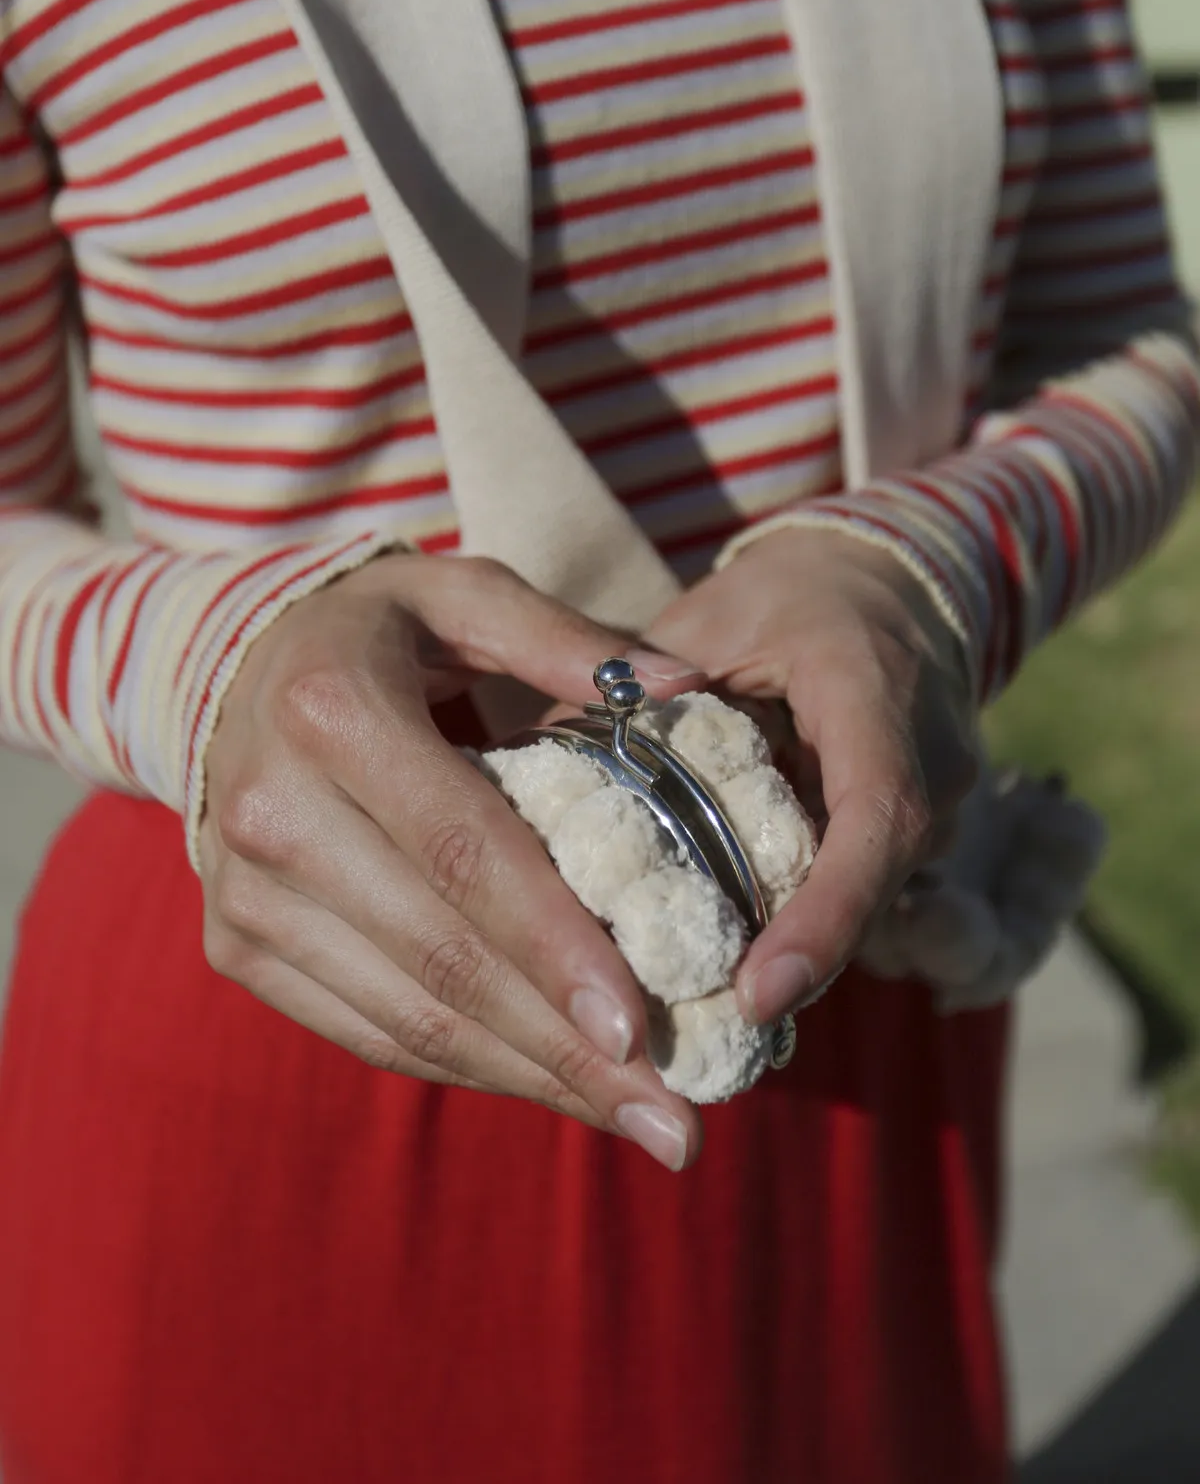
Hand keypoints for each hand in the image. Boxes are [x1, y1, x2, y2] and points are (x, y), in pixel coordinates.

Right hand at [198, 552, 705, 1169]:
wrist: (225, 673)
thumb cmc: (377, 632)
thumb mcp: (463, 594)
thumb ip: (566, 640)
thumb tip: (686, 689)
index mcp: (334, 711)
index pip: (464, 852)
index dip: (554, 945)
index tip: (642, 1025)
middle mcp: (273, 812)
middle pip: (442, 959)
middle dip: (567, 1048)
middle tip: (677, 1115)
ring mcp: (245, 893)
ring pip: (407, 1018)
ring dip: (530, 1079)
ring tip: (638, 1117)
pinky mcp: (238, 947)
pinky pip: (367, 1031)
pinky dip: (467, 1068)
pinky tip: (551, 1085)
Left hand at [644, 529, 977, 1023]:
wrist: (887, 580)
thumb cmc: (783, 596)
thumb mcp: (702, 623)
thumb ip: (633, 694)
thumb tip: (534, 775)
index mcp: (874, 689)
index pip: (876, 815)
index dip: (825, 913)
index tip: (760, 991)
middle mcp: (932, 755)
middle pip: (874, 883)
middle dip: (798, 959)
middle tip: (703, 1024)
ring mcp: (945, 796)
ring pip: (877, 898)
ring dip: (802, 947)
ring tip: (711, 1007)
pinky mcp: (929, 825)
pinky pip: (872, 888)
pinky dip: (812, 920)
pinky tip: (746, 959)